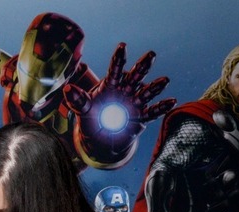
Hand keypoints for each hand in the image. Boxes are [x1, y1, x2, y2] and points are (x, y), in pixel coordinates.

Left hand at [64, 44, 173, 168]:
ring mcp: (134, 103)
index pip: (115, 70)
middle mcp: (125, 91)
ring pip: (146, 92)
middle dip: (142, 66)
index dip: (118, 59)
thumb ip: (77, 100)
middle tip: (151, 54)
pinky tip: (172, 101)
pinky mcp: (140, 116)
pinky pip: (152, 111)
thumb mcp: (83, 110)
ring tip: (165, 80)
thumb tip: (66, 89)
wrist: (100, 139)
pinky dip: (161, 107)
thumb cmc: (91, 119)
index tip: (122, 46)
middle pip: (135, 77)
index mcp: (111, 86)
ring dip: (155, 87)